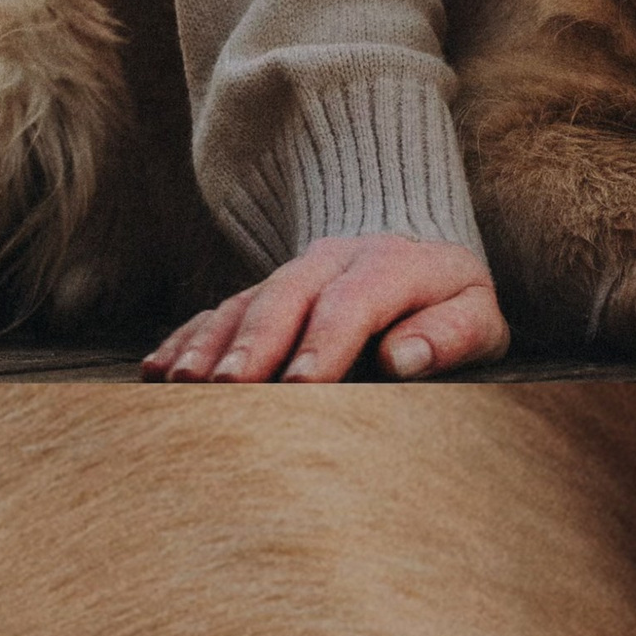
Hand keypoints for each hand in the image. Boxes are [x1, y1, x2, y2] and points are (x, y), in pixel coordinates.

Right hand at [141, 233, 509, 382]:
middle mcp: (331, 262)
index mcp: (391, 267)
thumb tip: (403, 359)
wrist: (415, 244)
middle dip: (253, 346)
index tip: (302, 387)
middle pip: (284, 298)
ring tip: (182, 386)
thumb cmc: (451, 303)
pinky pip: (217, 311)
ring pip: (242, 304)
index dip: (325, 344)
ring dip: (209, 345)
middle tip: (225, 391)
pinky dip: (186, 339)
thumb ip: (451, 335)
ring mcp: (290, 274)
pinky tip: (158, 370)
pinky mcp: (262, 293)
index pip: (351, 303)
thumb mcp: (478, 315)